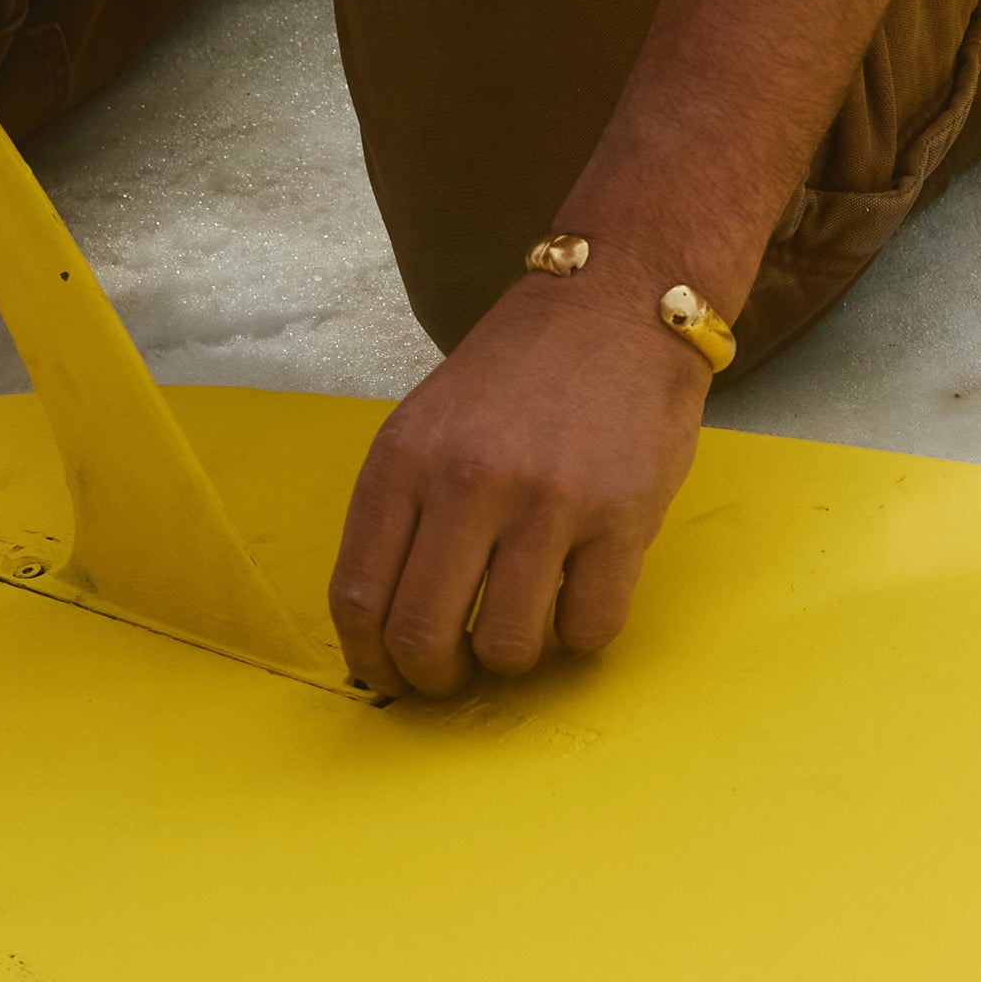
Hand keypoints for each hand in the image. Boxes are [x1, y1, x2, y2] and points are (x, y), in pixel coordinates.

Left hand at [328, 252, 715, 697]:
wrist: (619, 302)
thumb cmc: (521, 373)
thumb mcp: (430, 423)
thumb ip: (404, 510)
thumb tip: (385, 624)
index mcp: (405, 460)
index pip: (358, 597)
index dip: (371, 660)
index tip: (389, 676)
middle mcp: (468, 482)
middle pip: (422, 636)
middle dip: (435, 679)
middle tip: (454, 676)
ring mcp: (548, 502)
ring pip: (507, 647)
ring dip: (510, 660)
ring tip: (521, 632)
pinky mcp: (622, 517)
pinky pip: (588, 629)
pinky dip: (579, 637)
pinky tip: (578, 600)